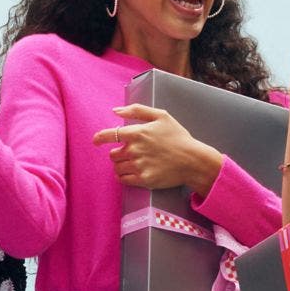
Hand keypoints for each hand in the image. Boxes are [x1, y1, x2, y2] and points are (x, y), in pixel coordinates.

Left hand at [94, 106, 222, 195]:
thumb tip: (115, 111)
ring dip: (121, 165)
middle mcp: (135, 150)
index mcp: (137, 133)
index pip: (108, 135)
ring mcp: (138, 166)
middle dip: (119, 153)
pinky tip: (133, 173)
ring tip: (134, 163)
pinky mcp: (143, 180)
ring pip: (117, 168)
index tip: (96, 141)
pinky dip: (124, 177)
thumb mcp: (161, 116)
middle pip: (113, 154)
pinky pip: (123, 180)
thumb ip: (136, 110)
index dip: (99, 138)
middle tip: (131, 153)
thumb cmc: (178, 137)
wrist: (193, 161)